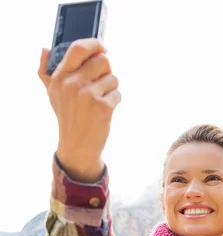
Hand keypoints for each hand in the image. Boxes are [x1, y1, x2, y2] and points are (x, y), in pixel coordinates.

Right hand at [38, 38, 120, 182]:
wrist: (77, 144)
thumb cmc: (67, 115)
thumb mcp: (52, 93)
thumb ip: (47, 71)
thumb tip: (45, 49)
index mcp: (60, 77)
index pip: (78, 48)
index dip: (94, 44)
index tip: (102, 48)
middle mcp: (73, 84)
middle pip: (103, 61)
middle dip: (107, 71)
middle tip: (101, 82)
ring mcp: (88, 95)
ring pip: (113, 77)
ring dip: (111, 87)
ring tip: (101, 99)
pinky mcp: (103, 106)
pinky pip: (118, 93)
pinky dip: (115, 100)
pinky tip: (105, 110)